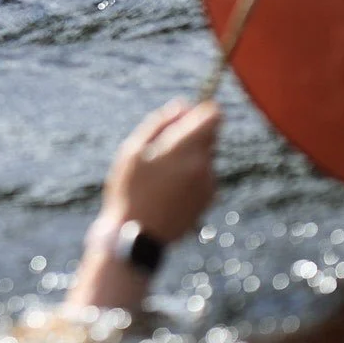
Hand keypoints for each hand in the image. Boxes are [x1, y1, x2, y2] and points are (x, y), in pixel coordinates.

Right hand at [65, 99, 219, 315]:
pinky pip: (204, 176)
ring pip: (206, 157)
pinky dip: (190, 176)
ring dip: (189, 157)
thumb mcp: (133, 151)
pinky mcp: (208, 200)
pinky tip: (166, 190)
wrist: (137, 236)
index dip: (200, 111)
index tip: (183, 117)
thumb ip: (159, 123)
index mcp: (186, 150)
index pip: (213, 116)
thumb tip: (181, 105)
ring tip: (160, 174)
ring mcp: (209, 184)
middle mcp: (204, 165)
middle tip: (161, 149)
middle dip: (190, 135)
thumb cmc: (129, 190)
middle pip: (210, 136)